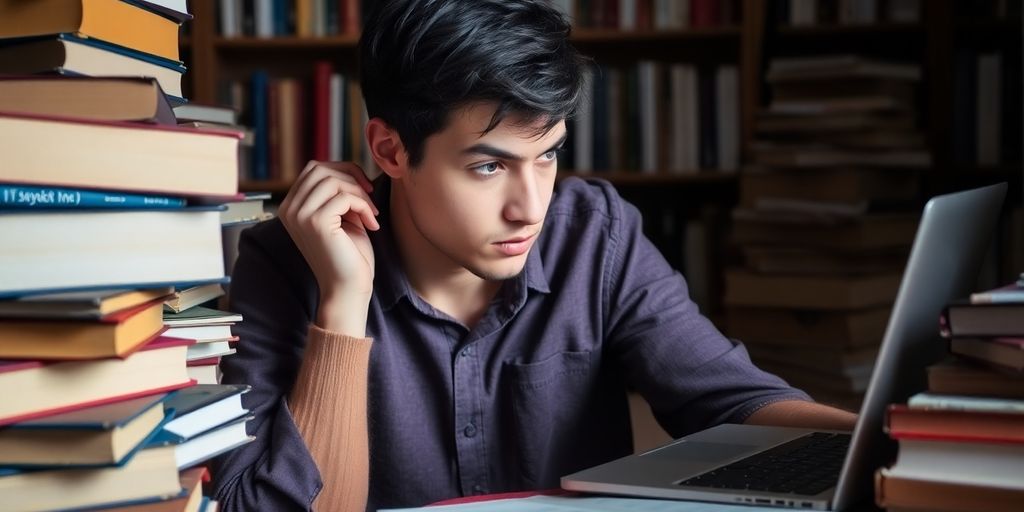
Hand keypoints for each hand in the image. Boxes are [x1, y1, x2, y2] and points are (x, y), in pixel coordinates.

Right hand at [278, 161, 379, 332]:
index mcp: (291, 207)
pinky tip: (372, 224)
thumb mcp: (341, 216)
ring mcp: (299, 215)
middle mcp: (289, 209)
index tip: (364, 190)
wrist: (348, 289)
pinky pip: (344, 196)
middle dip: (351, 177)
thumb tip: (348, 167)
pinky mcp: (315, 222)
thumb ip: (337, 193)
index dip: (343, 171)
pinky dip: (364, 206)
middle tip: (370, 196)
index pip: (314, 169)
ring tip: (371, 214)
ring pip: (333, 180)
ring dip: (359, 193)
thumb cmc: (349, 255)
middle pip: (321, 169)